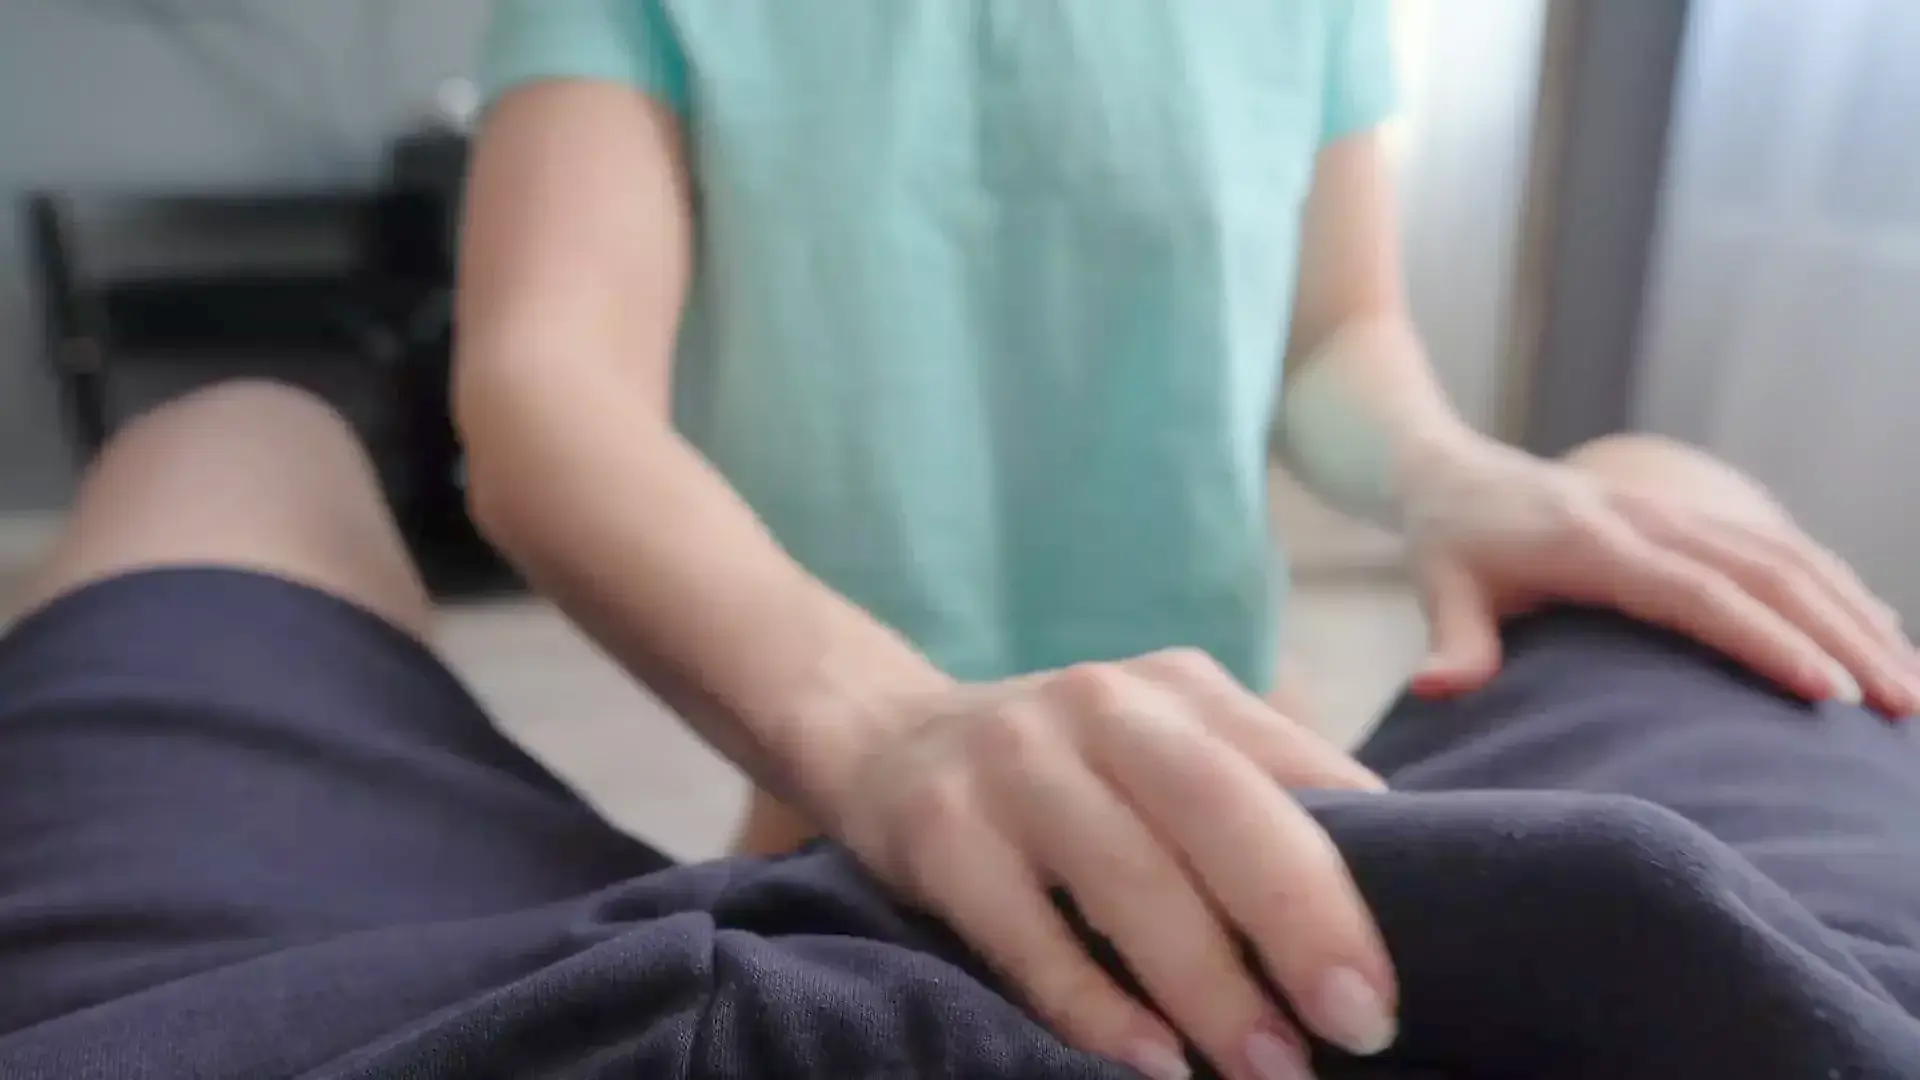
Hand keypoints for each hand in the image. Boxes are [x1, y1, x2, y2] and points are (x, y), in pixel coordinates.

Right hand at [824, 650, 1395, 1079]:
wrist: (887, 736)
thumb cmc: (1069, 772)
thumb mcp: (1163, 752)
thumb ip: (1259, 800)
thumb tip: (1399, 901)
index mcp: (1179, 690)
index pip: (1289, 773)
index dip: (1354, 874)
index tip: (1397, 976)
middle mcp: (1101, 708)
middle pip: (1217, 808)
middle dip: (1299, 919)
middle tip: (1363, 1025)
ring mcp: (1015, 763)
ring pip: (1127, 876)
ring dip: (1207, 985)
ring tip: (1271, 1070)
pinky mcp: (942, 830)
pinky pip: (1026, 933)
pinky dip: (1092, 1005)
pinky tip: (1151, 1061)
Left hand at [1400, 434, 1919, 715]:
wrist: (1450, 468)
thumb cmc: (1450, 541)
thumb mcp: (1441, 585)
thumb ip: (1453, 639)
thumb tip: (1437, 690)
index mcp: (1595, 542)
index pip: (1698, 594)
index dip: (1766, 640)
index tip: (1827, 691)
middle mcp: (1650, 520)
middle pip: (1768, 575)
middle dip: (1843, 637)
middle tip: (1901, 705)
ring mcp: (1676, 513)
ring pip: (1788, 557)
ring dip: (1855, 615)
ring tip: (1909, 684)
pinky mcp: (1690, 517)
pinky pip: (1778, 547)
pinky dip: (1835, 586)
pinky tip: (1880, 630)